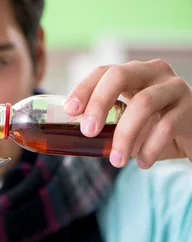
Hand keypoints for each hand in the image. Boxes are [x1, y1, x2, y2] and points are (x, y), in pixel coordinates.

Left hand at [64, 59, 191, 167]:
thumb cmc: (153, 129)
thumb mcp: (126, 122)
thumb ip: (104, 124)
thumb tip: (69, 138)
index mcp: (132, 74)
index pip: (103, 72)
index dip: (84, 88)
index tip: (69, 110)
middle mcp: (153, 72)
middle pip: (120, 75)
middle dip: (99, 103)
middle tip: (88, 132)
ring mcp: (174, 87)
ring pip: (143, 103)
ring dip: (124, 136)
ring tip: (116, 161)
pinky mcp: (191, 108)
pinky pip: (166, 126)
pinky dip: (149, 149)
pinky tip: (142, 163)